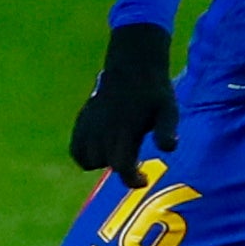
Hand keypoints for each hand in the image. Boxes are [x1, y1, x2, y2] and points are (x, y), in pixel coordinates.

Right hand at [69, 23, 179, 177]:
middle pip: (105, 164)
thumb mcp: (168, 110)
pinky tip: (101, 148)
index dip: (132, 179)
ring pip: (88, 160)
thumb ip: (166, 130)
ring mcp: (89, 125)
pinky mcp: (82, 120)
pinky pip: (75, 149)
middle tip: (136, 160)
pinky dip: (85, 155)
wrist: (133, 66)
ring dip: (104, 161)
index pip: (121, 165)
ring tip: (120, 150)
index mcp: (125, 129)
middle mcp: (103, 129)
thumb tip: (169, 148)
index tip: (144, 179)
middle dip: (122, 167)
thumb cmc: (154, 92)